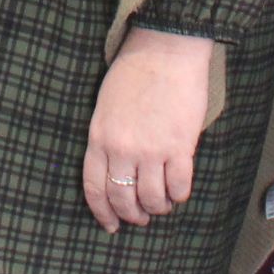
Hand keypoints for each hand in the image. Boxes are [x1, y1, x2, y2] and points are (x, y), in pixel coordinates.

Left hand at [82, 27, 216, 229]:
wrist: (165, 48)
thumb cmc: (134, 72)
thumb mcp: (105, 105)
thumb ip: (107, 138)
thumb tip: (117, 170)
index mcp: (99, 137)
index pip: (94, 188)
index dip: (103, 213)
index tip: (111, 225)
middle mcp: (122, 149)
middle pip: (123, 199)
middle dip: (132, 215)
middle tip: (141, 217)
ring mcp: (151, 150)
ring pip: (152, 199)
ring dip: (158, 207)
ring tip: (163, 202)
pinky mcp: (180, 147)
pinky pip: (179, 187)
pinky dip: (179, 195)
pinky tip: (180, 189)